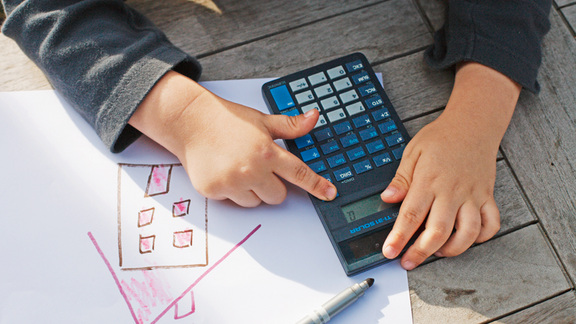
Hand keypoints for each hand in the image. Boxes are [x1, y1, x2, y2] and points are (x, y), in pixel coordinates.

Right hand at [129, 71, 336, 206]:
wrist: (190, 122)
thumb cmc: (226, 121)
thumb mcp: (262, 121)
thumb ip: (290, 126)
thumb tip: (313, 118)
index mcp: (267, 152)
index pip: (299, 173)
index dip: (317, 185)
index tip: (330, 194)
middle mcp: (251, 169)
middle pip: (278, 196)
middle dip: (273, 185)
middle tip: (258, 167)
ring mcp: (232, 182)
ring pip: (256, 202)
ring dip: (252, 190)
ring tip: (238, 167)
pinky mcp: (215, 191)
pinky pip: (234, 202)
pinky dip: (232, 192)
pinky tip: (225, 171)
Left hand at [381, 62, 520, 269]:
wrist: (473, 124)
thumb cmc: (441, 138)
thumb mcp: (413, 152)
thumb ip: (401, 178)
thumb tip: (387, 198)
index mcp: (429, 180)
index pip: (411, 214)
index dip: (399, 237)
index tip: (389, 251)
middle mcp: (452, 191)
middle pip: (438, 230)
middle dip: (421, 252)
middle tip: (408, 262)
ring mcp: (472, 195)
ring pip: (467, 232)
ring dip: (452, 249)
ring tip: (436, 253)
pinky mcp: (487, 196)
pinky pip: (490, 223)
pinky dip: (482, 237)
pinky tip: (467, 240)